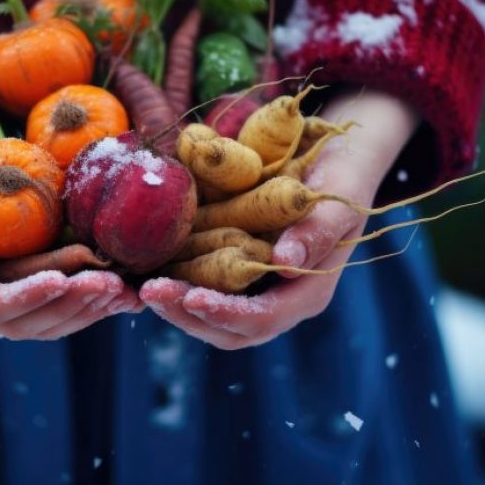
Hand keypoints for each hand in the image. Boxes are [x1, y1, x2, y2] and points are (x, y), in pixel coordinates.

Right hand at [0, 96, 136, 339]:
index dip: (28, 298)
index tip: (61, 279)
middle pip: (28, 322)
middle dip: (71, 304)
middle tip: (110, 283)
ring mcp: (3, 295)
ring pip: (51, 319)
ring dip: (89, 308)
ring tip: (125, 290)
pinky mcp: (26, 283)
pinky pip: (63, 303)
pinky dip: (94, 300)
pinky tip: (128, 291)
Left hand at [141, 90, 420, 349]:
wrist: (336, 155)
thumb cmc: (342, 173)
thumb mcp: (338, 197)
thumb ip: (317, 229)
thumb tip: (287, 261)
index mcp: (307, 291)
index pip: (263, 318)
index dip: (226, 313)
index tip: (191, 297)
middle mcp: (279, 297)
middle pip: (229, 329)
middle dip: (187, 314)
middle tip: (149, 291)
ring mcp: (255, 286)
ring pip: (210, 315)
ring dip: (175, 305)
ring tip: (142, 285)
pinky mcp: (234, 269)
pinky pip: (202, 287)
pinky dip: (175, 283)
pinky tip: (147, 267)